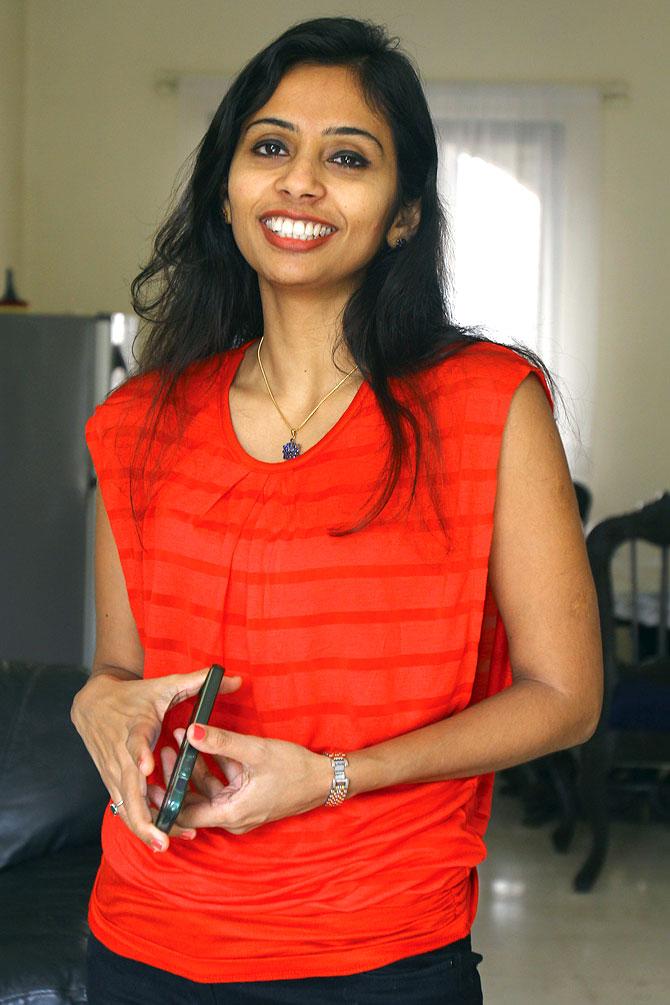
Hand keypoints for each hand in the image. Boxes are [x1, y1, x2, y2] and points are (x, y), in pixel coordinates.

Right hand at [70, 667, 241, 850]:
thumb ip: (199, 682)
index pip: (135, 743)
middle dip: (144, 818)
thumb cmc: (133, 696)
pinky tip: (160, 837)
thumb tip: (235, 679)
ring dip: (145, 827)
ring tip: (168, 844)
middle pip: (129, 791)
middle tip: (164, 840)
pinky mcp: (112, 782)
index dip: (140, 754)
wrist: (92, 705)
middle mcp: (122, 756)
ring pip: (126, 807)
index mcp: (135, 729)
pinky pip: (124, 808)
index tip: (148, 767)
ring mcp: (114, 773)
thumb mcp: (165, 685)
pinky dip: (140, 823)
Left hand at [148, 724, 333, 834]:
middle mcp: (232, 818)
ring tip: (182, 738)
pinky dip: (213, 768)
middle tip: (167, 748)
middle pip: (193, 803)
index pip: (185, 814)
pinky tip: (208, 745)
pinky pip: (222, 787)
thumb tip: (191, 731)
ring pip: (207, 792)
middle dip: (178, 776)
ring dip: (195, 768)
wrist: (325, 779)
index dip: (167, 797)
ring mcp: (240, 810)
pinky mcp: (247, 800)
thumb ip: (221, 742)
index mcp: (231, 813)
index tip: (153, 775)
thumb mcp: (256, 751)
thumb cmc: (294, 769)